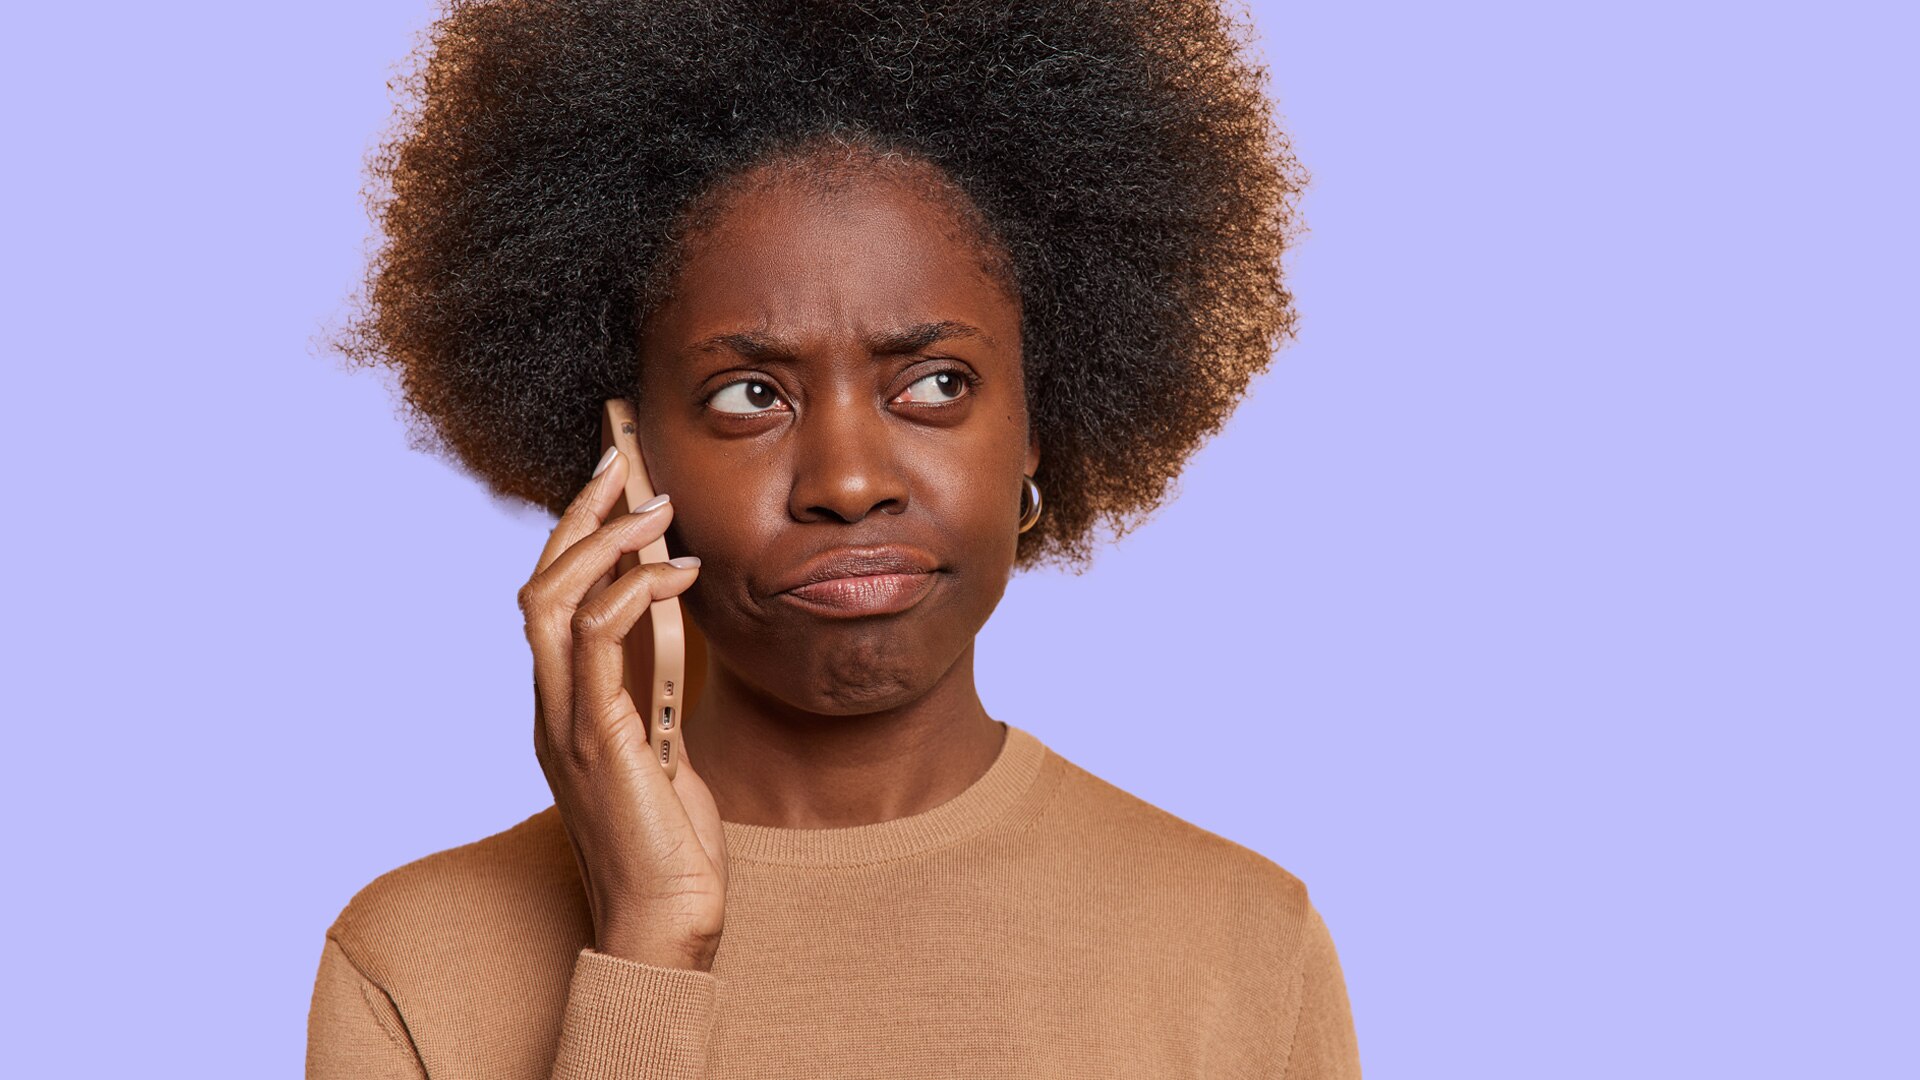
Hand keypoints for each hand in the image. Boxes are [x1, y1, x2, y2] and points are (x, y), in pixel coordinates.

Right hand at [519, 449, 726, 971]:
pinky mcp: (596, 737)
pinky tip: (679, 573)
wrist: (663, 923)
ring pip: (551, 597)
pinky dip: (632, 591)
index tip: (614, 482)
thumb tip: (677, 634)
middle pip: (538, 582)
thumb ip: (655, 693)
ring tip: (657, 505)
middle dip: (578, 513)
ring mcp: (565, 721)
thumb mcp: (665, 749)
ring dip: (604, 540)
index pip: (552, 599)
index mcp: (564, 707)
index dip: (575, 534)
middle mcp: (551, 707)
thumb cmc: (670, 846)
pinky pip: (594, 639)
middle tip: (624, 460)